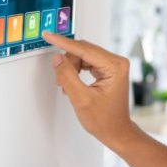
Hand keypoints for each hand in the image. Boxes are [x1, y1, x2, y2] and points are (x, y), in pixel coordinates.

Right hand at [43, 31, 136, 150]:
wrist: (115, 131)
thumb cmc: (104, 119)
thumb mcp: (81, 99)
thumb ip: (67, 76)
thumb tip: (57, 58)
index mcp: (115, 66)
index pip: (85, 49)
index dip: (64, 43)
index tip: (49, 35)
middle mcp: (117, 62)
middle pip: (84, 51)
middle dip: (67, 62)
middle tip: (58, 79)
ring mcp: (113, 65)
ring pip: (83, 56)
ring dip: (71, 68)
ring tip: (65, 85)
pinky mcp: (109, 70)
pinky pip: (87, 62)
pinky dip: (76, 70)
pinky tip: (71, 83)